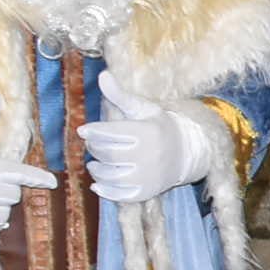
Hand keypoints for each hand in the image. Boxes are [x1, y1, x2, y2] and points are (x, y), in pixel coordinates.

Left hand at [81, 70, 218, 203]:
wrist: (186, 153)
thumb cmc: (158, 127)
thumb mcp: (143, 109)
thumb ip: (121, 95)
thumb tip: (103, 75)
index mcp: (146, 133)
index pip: (110, 133)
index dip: (92, 131)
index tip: (84, 130)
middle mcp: (147, 156)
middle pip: (107, 154)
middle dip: (94, 148)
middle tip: (93, 144)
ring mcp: (147, 176)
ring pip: (110, 175)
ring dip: (96, 169)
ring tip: (94, 162)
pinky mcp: (146, 192)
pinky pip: (119, 195)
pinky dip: (104, 190)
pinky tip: (98, 182)